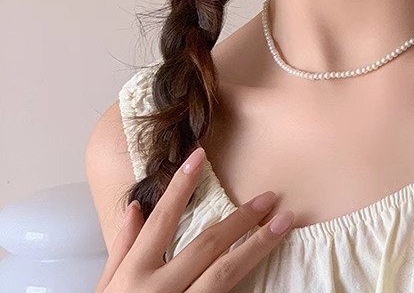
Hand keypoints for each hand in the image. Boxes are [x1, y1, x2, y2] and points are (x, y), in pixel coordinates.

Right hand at [95, 147, 293, 291]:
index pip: (162, 221)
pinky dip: (249, 280)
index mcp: (133, 276)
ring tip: (284, 223)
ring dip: (258, 245)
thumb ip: (122, 249)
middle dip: (240, 219)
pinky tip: (272, 265)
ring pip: (226, 274)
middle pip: (206, 246)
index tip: (200, 157)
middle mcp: (159, 291)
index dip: (180, 188)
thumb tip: (136, 207)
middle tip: (270, 197)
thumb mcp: (105, 289)